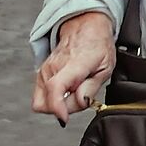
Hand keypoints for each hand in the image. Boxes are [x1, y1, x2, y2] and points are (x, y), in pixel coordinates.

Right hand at [32, 11, 115, 125]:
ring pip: (40, 102)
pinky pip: (41, 96)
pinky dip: (53, 99)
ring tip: (74, 93)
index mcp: (71, 65)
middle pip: (44, 103)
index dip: (58, 108)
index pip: (55, 89)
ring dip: (57, 104)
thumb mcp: (105, 68)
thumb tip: (80, 103)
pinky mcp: (40, 74)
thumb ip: (91, 88)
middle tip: (78, 100)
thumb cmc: (96, 45)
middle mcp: (52, 68)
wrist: (83, 27)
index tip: (64, 118)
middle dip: (61, 109)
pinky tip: (66, 90)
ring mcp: (44, 71)